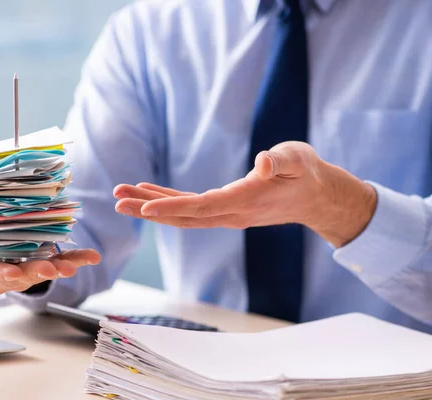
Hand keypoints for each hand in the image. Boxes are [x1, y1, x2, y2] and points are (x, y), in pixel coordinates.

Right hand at [0, 204, 100, 294]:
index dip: (0, 272)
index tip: (13, 272)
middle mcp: (4, 272)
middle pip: (20, 277)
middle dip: (36, 273)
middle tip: (51, 269)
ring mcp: (26, 267)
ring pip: (43, 271)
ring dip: (60, 268)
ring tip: (72, 265)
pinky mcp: (44, 259)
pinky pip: (62, 260)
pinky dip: (78, 258)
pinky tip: (92, 256)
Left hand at [113, 141, 376, 246]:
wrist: (315, 196)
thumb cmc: (307, 173)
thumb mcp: (298, 160)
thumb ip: (280, 161)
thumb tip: (262, 161)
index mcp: (244, 201)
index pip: (201, 208)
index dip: (171, 207)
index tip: (143, 209)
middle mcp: (230, 213)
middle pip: (183, 215)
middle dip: (148, 209)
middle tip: (116, 202)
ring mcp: (226, 213)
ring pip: (182, 214)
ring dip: (151, 207)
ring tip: (122, 197)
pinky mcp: (224, 207)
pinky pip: (190, 207)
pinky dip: (167, 201)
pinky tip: (148, 192)